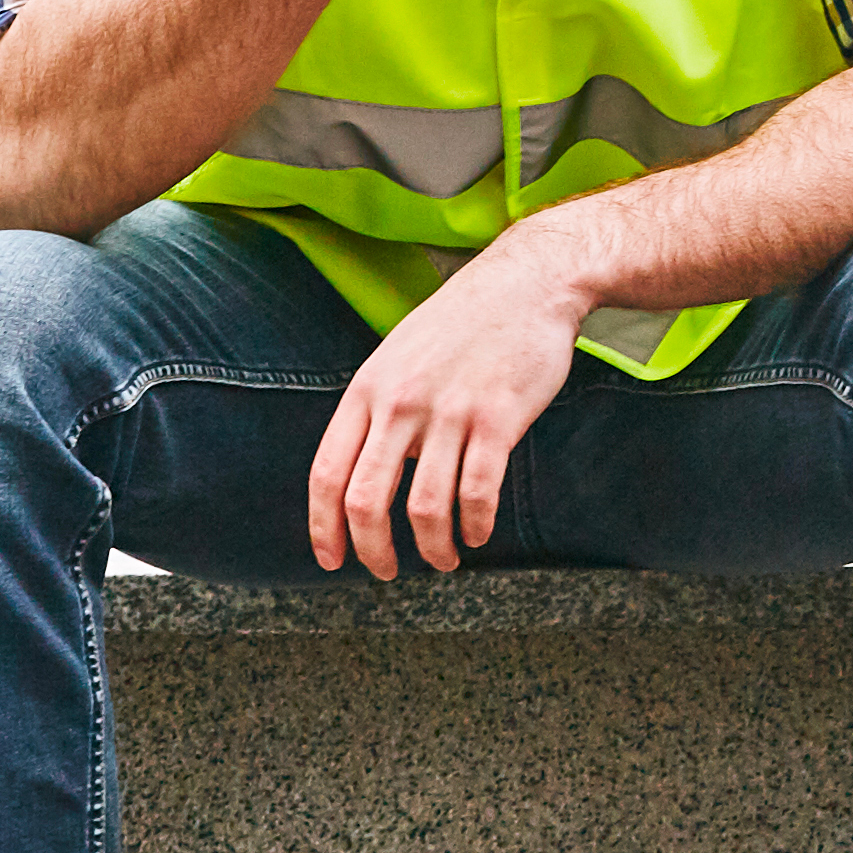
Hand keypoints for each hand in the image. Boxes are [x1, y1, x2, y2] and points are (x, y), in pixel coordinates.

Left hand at [307, 239, 585, 577]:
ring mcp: (449, 411)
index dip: (323, 528)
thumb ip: (378, 408)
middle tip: (386, 572)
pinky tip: (478, 533)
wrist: (529, 280)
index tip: (332, 559)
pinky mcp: (497, 418)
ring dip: (432, 548)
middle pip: (366, 500)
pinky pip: (478, 492)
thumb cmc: (465, 320)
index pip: (327, 473)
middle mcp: (401, 403)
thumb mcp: (399, 354)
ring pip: (424, 507)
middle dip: (372, 551)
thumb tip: (369, 469)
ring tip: (443, 559)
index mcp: (368, 389)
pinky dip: (475, 525)